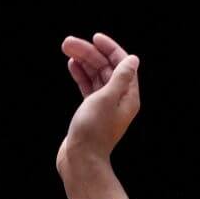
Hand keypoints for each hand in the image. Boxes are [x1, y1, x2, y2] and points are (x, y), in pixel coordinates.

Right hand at [59, 32, 140, 160]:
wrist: (78, 160)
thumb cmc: (92, 131)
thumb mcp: (106, 100)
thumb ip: (120, 78)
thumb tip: (133, 60)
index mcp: (128, 96)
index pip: (122, 64)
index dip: (110, 49)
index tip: (95, 37)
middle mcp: (119, 99)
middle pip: (106, 68)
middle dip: (89, 54)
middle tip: (67, 43)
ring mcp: (104, 105)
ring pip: (95, 77)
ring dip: (82, 62)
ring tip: (66, 49)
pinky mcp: (91, 112)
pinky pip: (88, 88)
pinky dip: (81, 76)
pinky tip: (72, 65)